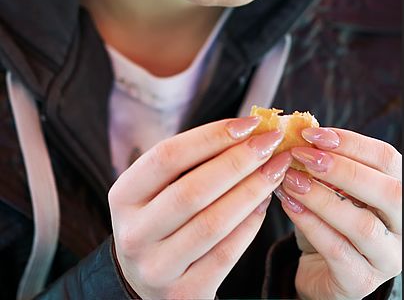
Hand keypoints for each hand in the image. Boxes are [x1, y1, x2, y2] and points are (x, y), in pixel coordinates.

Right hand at [108, 116, 292, 299]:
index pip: (167, 156)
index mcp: (124, 196)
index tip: (249, 123)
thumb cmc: (162, 218)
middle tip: (271, 141)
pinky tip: (265, 202)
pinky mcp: (184, 294)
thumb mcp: (160, 187)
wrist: (146, 281)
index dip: (212, 136)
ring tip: (276, 168)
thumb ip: (194, 160)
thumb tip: (248, 130)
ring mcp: (157, 268)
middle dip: (239, 161)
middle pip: (193, 190)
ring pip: (213, 222)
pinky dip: (250, 224)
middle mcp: (134, 233)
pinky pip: (226, 254)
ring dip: (252, 189)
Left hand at [274, 128, 401, 299]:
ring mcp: (388, 257)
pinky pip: (337, 250)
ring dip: (322, 197)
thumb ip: (325, 161)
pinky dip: (310, 223)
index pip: (387, 159)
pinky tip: (289, 204)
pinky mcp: (361, 281)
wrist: (321, 268)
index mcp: (401, 190)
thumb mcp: (332, 185)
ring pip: (364, 225)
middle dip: (343, 169)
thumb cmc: (330, 218)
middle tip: (303, 156)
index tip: (312, 134)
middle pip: (389, 192)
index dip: (350, 142)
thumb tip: (298, 130)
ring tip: (291, 180)